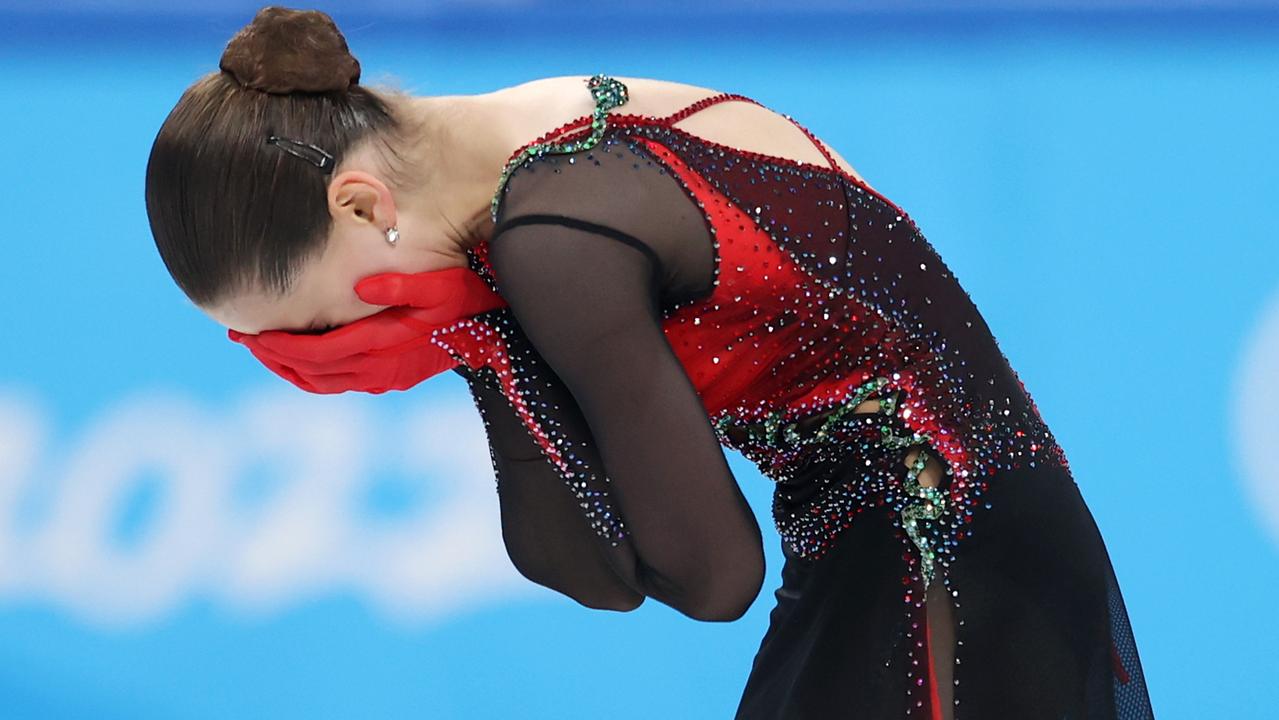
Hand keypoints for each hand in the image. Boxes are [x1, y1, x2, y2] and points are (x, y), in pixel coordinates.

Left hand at [227, 266, 507, 393]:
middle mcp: (378, 371)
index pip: (316, 352)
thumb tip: (362, 287)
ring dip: (286, 367)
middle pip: (309, 371)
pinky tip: (296, 358)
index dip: (278, 346)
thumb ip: (402, 284)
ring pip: (319, 383)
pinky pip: (335, 384)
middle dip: (271, 356)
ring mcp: (382, 381)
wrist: (494, 336)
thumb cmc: (468, 303)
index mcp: (384, 347)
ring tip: (260, 348)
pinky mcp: (388, 382)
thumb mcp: (442, 285)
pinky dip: (308, 373)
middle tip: (241, 337)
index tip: (250, 332)